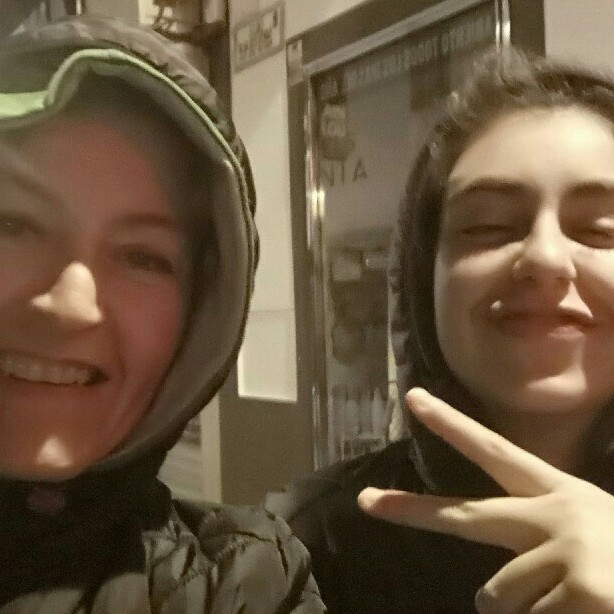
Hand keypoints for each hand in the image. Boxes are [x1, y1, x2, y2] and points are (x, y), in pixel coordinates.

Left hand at [358, 388, 613, 613]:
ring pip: (496, 597)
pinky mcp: (578, 592)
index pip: (495, 450)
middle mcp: (553, 516)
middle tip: (366, 502)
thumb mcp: (587, 533)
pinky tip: (583, 609)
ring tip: (569, 600)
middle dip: (410, 511)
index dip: (452, 424)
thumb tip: (485, 594)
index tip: (413, 399)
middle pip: (465, 517)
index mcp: (558, 494)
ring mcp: (564, 554)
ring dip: (523, 610)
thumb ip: (536, 543)